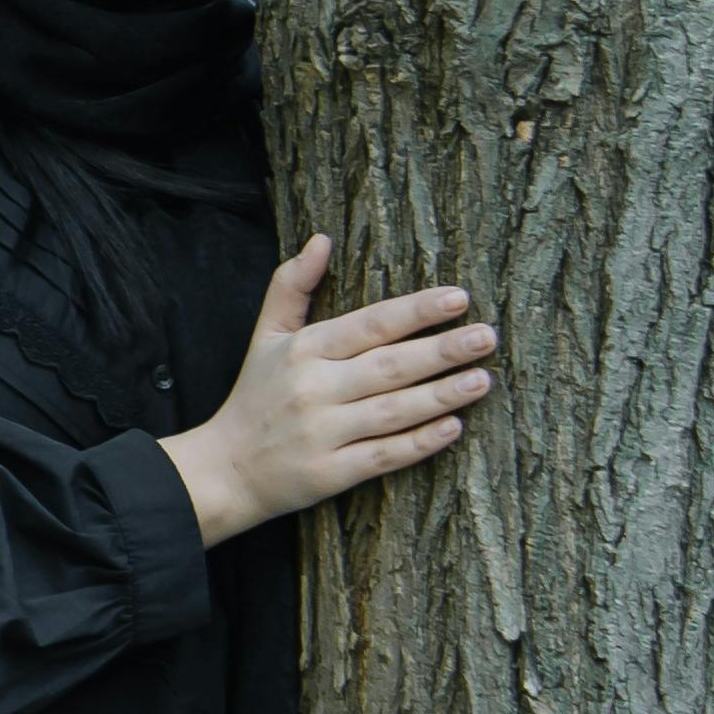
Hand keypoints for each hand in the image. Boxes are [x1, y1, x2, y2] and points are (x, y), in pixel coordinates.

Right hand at [160, 236, 497, 544]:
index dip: (416, 311)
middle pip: (390, 366)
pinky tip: (453, 428)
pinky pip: (384, 456)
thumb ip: (291, 285)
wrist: (225, 471)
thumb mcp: (266, 335)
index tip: (459, 298)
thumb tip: (321, 239)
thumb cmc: (256, 395)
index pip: (370, 324)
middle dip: (442, 350)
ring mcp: (324, 434)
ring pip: (393, 411)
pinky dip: (419, 443)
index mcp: (305, 350)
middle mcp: (314, 389)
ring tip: (482, 380)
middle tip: (487, 337)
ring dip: (442, 395)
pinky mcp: (331, 474)